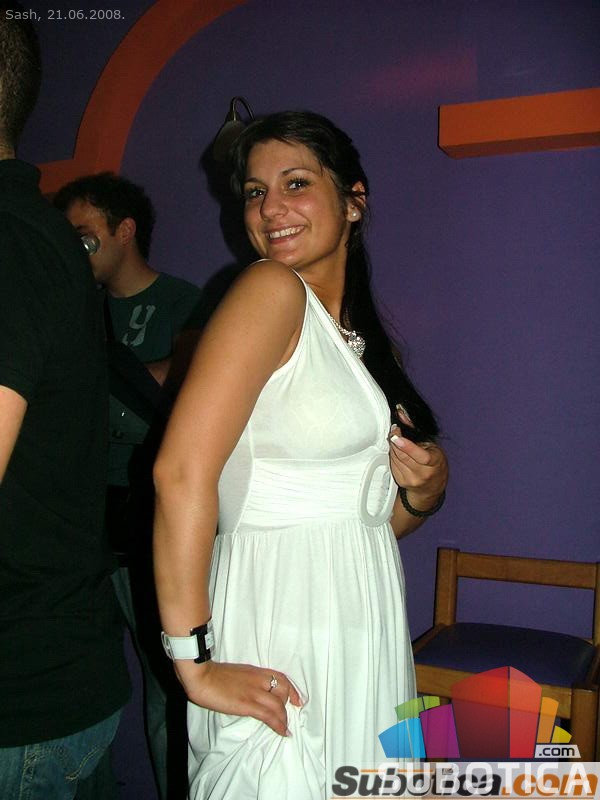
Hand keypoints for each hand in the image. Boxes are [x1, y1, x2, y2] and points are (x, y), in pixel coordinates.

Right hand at [173, 659, 302, 736]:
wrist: (202, 675)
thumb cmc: (213, 675)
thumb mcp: (236, 674)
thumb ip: (246, 681)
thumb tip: (249, 691)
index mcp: (255, 671)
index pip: (281, 677)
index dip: (292, 689)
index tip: (298, 699)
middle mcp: (258, 680)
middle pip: (283, 690)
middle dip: (289, 703)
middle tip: (289, 715)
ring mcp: (253, 692)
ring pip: (278, 705)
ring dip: (284, 718)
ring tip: (285, 728)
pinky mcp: (247, 704)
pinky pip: (269, 715)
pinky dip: (278, 724)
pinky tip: (282, 732)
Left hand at [389, 424, 447, 509]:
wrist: (432, 486)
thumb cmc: (434, 462)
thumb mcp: (431, 444)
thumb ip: (415, 429)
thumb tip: (402, 414)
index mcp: (434, 463)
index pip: (420, 456)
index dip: (407, 446)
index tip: (396, 436)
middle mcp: (423, 474)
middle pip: (403, 456)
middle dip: (395, 441)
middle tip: (394, 430)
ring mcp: (412, 480)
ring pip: (395, 459)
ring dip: (393, 447)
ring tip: (397, 440)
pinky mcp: (402, 482)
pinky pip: (392, 465)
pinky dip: (393, 456)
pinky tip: (397, 451)